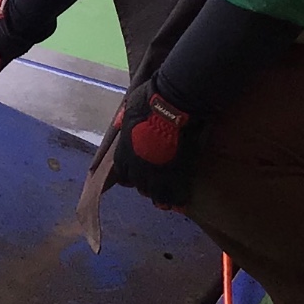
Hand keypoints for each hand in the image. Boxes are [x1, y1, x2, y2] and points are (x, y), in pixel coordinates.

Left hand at [108, 84, 195, 209]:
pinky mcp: (178, 175)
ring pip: (156, 195)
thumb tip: (126, 122)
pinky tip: (181, 201)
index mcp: (124, 153)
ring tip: (166, 199)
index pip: (122, 173)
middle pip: (139, 187)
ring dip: (160, 196)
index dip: (129, 175)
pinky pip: (176, 195)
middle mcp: (137, 168)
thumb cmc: (150, 102)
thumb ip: (128, 122)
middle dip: (145, 186)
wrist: (173, 105)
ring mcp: (158, 174)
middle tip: (153, 184)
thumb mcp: (130, 110)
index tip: (134, 175)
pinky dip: (178, 199)